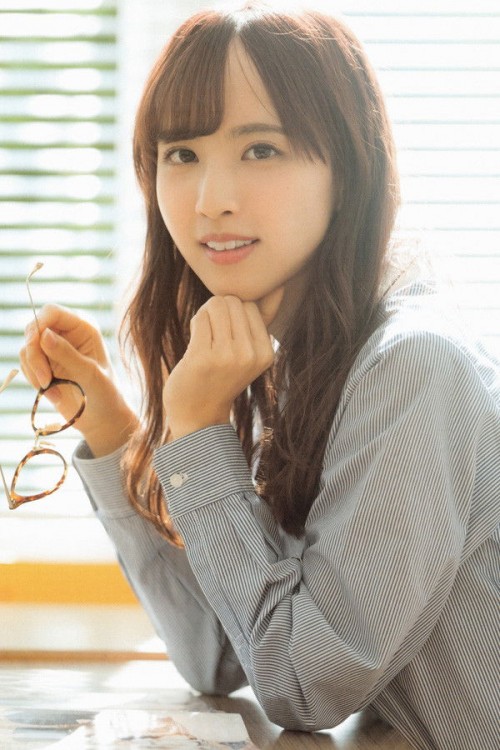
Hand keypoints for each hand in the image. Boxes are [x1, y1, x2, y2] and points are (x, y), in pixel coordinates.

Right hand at [20, 304, 137, 455]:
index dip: (39, 325)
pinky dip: (34, 381)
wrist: (102, 419)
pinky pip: (26, 365)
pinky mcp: (44, 365)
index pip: (51, 311)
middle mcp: (66, 333)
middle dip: (34, 356)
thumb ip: (67, 354)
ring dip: (35, 373)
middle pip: (33, 329)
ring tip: (53, 392)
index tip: (36, 347)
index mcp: (83, 327)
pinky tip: (52, 394)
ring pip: (26, 349)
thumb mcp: (89, 374)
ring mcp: (53, 349)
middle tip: (46, 381)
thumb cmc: (105, 394)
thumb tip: (43, 335)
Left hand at [163, 296, 273, 440]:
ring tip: (205, 338)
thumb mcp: (249, 352)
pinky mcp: (203, 357)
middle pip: (232, 301)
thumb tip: (278, 285)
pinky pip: (200, 318)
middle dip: (218, 310)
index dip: (233, 311)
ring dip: (205, 316)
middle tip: (213, 334)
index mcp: (266, 353)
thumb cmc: (221, 377)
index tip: (227, 332)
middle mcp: (250, 355)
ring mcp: (228, 357)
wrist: (198, 415)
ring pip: (216, 305)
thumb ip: (263, 320)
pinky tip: (195, 344)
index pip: (250, 305)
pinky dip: (195, 324)